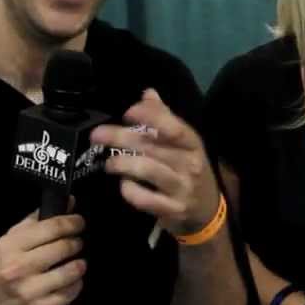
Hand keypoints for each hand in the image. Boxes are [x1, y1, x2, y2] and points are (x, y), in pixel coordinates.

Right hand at [0, 208, 85, 304]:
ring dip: (79, 264)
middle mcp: (19, 268)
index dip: (72, 222)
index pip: (52, 227)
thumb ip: (34, 222)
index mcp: (9, 247)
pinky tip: (70, 281)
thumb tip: (68, 203)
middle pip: (64, 247)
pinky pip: (69, 293)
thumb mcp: (5, 243)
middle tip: (77, 242)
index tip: (79, 222)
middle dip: (76, 242)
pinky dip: (75, 284)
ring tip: (76, 262)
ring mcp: (29, 291)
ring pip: (71, 271)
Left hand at [91, 88, 219, 236]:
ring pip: (147, 170)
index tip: (127, 112)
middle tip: (96, 135)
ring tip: (109, 164)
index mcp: (193, 144)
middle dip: (121, 138)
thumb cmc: (190, 171)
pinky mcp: (172, 210)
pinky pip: (144, 199)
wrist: (207, 211)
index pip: (173, 127)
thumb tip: (148, 93)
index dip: (150, 117)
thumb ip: (165, 118)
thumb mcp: (185, 145)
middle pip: (152, 147)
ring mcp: (182, 188)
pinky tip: (124, 185)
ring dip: (122, 163)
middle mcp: (190, 164)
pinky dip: (129, 190)